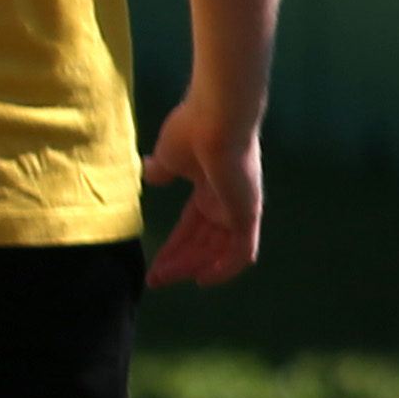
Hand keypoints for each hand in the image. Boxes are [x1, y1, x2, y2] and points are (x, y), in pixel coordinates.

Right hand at [144, 88, 263, 285]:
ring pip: (218, 252)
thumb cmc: (191, 132)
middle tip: (154, 279)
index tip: (153, 265)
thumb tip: (151, 174)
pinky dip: (224, 270)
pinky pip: (241, 253)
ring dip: (192, 267)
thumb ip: (161, 170)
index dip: (173, 246)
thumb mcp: (168, 157)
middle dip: (178, 262)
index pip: (192, 227)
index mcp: (211, 190)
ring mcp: (239, 210)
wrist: (215, 118)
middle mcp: (228, 203)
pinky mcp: (247, 215)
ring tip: (165, 277)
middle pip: (204, 244)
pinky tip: (201, 280)